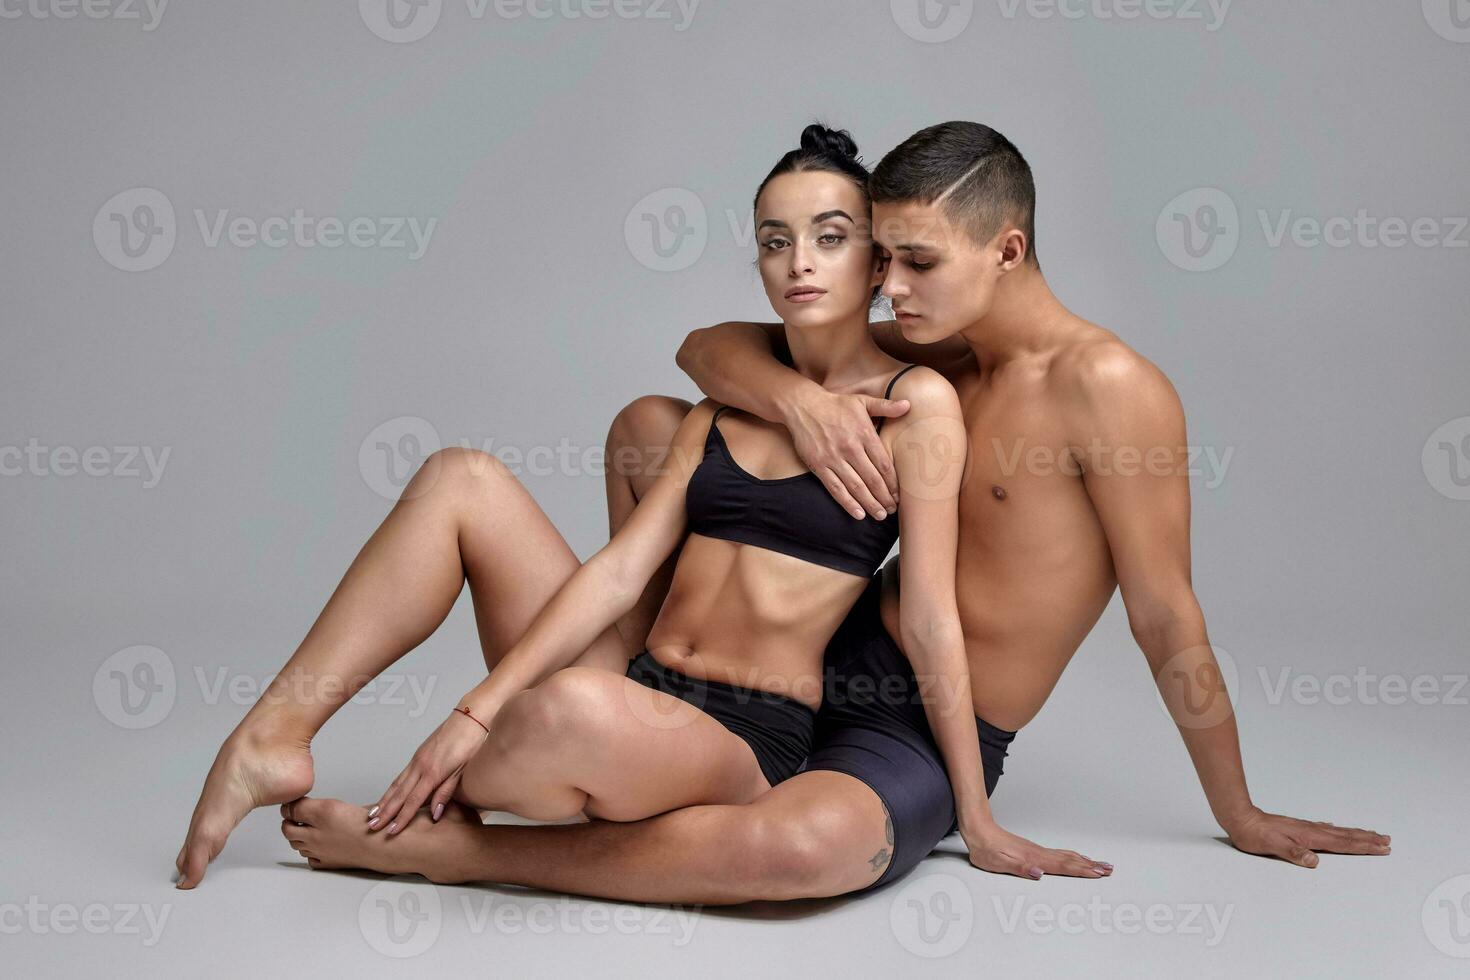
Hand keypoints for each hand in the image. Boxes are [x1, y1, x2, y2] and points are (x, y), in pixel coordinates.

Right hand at [366, 710, 487, 835]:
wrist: (471, 716)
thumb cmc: (472, 742)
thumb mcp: (463, 770)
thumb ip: (447, 792)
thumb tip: (435, 814)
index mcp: (433, 772)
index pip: (413, 801)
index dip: (401, 818)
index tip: (390, 831)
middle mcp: (421, 766)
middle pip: (399, 794)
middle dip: (385, 812)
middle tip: (372, 827)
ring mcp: (418, 759)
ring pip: (397, 784)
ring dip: (384, 800)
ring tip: (373, 814)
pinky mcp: (419, 754)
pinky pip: (402, 775)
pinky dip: (392, 787)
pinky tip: (388, 795)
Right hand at [785, 388, 909, 519]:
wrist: (802, 406)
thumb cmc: (836, 404)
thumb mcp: (862, 401)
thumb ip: (885, 406)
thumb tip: (908, 405)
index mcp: (864, 433)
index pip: (883, 464)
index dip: (893, 483)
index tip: (899, 495)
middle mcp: (850, 447)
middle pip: (872, 479)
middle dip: (884, 497)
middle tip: (892, 510)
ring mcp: (833, 458)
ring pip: (855, 486)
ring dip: (869, 503)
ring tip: (879, 515)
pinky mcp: (818, 465)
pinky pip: (835, 488)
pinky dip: (847, 502)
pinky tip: (858, 513)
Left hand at [964, 822, 1112, 878]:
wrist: (978, 830)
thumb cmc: (986, 849)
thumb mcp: (998, 863)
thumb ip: (1020, 869)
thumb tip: (1040, 874)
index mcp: (1033, 858)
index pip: (1062, 866)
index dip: (1082, 871)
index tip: (1099, 874)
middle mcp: (1039, 853)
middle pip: (1070, 860)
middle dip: (1091, 866)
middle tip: (1109, 870)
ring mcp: (1038, 850)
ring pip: (1067, 856)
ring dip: (1085, 861)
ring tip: (1101, 864)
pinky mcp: (1034, 850)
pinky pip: (1059, 854)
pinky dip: (1073, 856)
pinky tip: (1076, 858)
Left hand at [1222, 806, 1390, 866]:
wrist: (1240, 818)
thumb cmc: (1254, 834)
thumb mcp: (1271, 847)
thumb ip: (1293, 853)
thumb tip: (1313, 861)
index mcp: (1308, 837)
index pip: (1342, 843)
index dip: (1363, 846)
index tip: (1382, 847)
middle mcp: (1310, 830)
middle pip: (1345, 836)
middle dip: (1367, 839)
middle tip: (1386, 840)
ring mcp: (1305, 828)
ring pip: (1337, 831)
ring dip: (1356, 833)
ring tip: (1371, 834)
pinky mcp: (1297, 827)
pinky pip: (1324, 829)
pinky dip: (1335, 830)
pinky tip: (1335, 828)